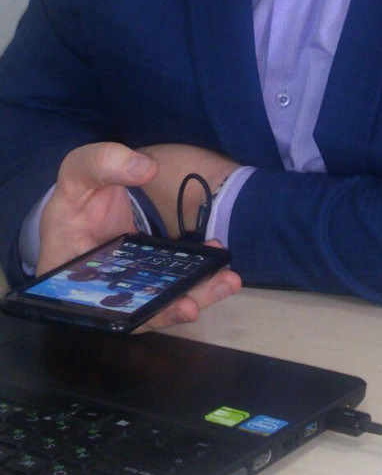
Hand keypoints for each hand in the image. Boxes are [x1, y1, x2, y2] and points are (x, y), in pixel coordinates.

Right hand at [37, 141, 241, 331]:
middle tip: (193, 304)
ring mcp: (127, 287)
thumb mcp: (80, 170)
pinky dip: (197, 277)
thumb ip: (104, 162)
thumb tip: (146, 168)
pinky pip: (173, 283)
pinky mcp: (150, 278)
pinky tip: (218, 260)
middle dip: (165, 310)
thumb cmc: (77, 190)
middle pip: (132, 310)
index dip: (118, 313)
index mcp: (64, 274)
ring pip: (160, 301)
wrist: (93, 194)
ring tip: (224, 283)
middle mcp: (95, 291)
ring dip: (193, 295)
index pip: (86, 306)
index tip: (146, 306)